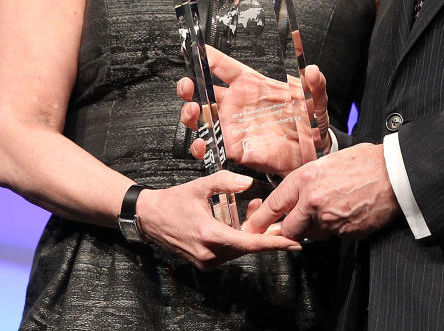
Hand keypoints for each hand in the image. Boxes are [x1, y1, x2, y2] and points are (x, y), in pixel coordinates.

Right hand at [135, 171, 299, 268]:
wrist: (149, 217)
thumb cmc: (174, 201)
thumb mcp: (200, 186)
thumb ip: (225, 181)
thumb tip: (248, 182)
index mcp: (210, 236)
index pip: (250, 244)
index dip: (274, 244)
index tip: (293, 244)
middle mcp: (209, 253)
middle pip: (248, 247)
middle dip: (264, 232)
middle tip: (277, 217)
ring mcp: (206, 260)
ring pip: (239, 249)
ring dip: (251, 233)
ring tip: (255, 208)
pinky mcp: (204, 261)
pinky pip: (229, 251)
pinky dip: (239, 237)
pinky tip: (241, 220)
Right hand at [177, 51, 329, 175]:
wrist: (313, 153)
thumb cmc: (310, 120)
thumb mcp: (315, 99)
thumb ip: (315, 84)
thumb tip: (314, 69)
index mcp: (252, 85)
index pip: (224, 66)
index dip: (207, 56)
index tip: (192, 49)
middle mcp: (237, 104)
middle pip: (203, 91)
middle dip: (189, 86)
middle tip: (186, 86)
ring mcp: (233, 126)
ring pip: (201, 117)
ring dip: (190, 114)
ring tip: (193, 112)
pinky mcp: (234, 149)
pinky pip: (210, 147)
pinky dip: (200, 146)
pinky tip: (201, 144)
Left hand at [241, 143, 399, 239]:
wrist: (394, 173)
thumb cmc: (364, 162)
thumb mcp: (326, 163)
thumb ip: (307, 182)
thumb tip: (294, 196)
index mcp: (305, 180)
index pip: (273, 206)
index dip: (260, 220)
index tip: (252, 227)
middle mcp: (313, 202)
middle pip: (288, 229)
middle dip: (290, 229)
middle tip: (297, 222)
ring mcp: (330, 220)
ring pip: (312, 234)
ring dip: (316, 227)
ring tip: (334, 207)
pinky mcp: (345, 233)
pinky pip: (333, 236)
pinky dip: (337, 228)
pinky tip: (348, 211)